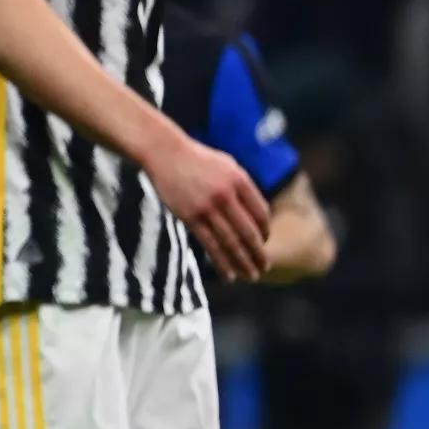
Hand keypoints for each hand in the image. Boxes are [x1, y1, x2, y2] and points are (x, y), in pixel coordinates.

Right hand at [147, 136, 269, 281]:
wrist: (163, 152)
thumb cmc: (196, 158)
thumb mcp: (227, 164)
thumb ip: (242, 186)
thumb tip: (255, 211)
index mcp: (240, 181)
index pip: (261, 214)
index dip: (265, 232)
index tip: (264, 243)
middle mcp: (226, 195)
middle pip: (249, 232)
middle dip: (259, 254)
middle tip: (265, 267)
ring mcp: (207, 207)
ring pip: (231, 243)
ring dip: (243, 263)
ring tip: (251, 276)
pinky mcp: (190, 217)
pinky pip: (210, 245)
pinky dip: (221, 262)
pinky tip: (228, 274)